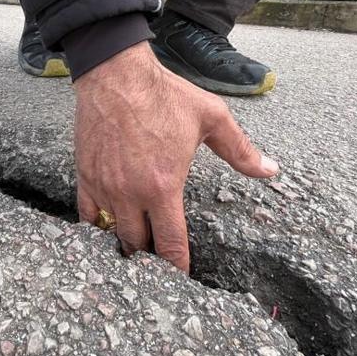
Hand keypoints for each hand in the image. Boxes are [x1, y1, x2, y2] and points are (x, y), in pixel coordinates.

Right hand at [74, 41, 278, 271]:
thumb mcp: (211, 118)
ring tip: (134, 246)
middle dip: (150, 258)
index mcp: (164, 186)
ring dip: (124, 241)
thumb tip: (271, 170)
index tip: (181, 279)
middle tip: (158, 263)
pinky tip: (105, 227)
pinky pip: (86, 216)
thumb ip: (240, 150)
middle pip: (138, 245)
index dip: (177, 268)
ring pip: (112, 233)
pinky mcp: (85, 176)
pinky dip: (96, 226)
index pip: (170, 245)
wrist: (116, 75)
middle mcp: (131, 194)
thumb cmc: (163, 96)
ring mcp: (105, 187)